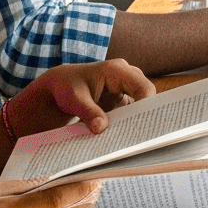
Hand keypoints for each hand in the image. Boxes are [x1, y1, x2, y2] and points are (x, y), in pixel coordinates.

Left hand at [8, 58, 154, 138]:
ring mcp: (125, 88)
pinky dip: (127, 123)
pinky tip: (121, 136)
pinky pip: (131, 111)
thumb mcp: (75, 99)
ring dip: (135, 120)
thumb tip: (101, 128)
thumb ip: (89, 112)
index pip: (143, 87)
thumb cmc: (66, 87)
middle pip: (146, 95)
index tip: (140, 124)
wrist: (60, 86)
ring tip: (130, 138)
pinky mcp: (122, 99)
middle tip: (139, 135)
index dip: (147, 104)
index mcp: (117, 70)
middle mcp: (126, 76)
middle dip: (143, 114)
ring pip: (140, 104)